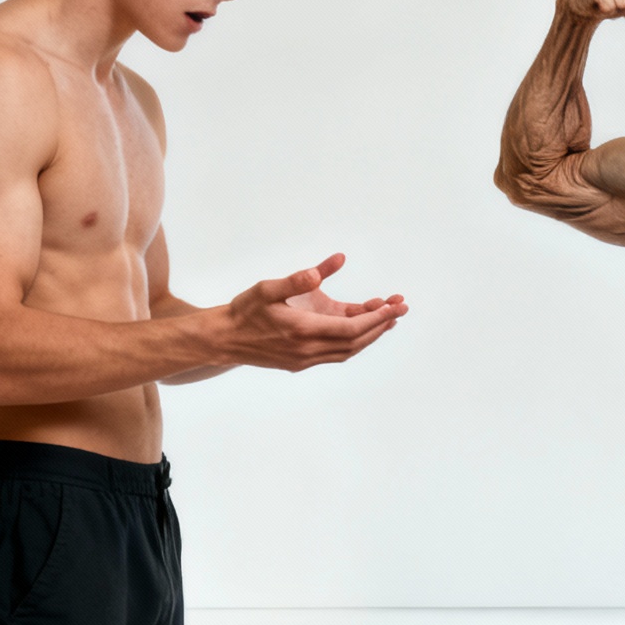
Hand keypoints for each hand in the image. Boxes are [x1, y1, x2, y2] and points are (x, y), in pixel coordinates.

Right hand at [223, 253, 407, 371]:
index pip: (352, 328)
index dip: (376, 318)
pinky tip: (361, 329)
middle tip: (401, 309)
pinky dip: (354, 342)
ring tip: (388, 318)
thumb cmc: (245, 310)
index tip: (395, 306)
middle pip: (356, 342)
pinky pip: (336, 354)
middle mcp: (308, 350)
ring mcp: (305, 360)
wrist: (223, 340)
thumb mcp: (268, 288)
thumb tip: (334, 262)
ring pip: (348, 351)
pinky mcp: (301, 362)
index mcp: (303, 330)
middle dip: (381, 325)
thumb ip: (299, 279)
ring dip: (369, 335)